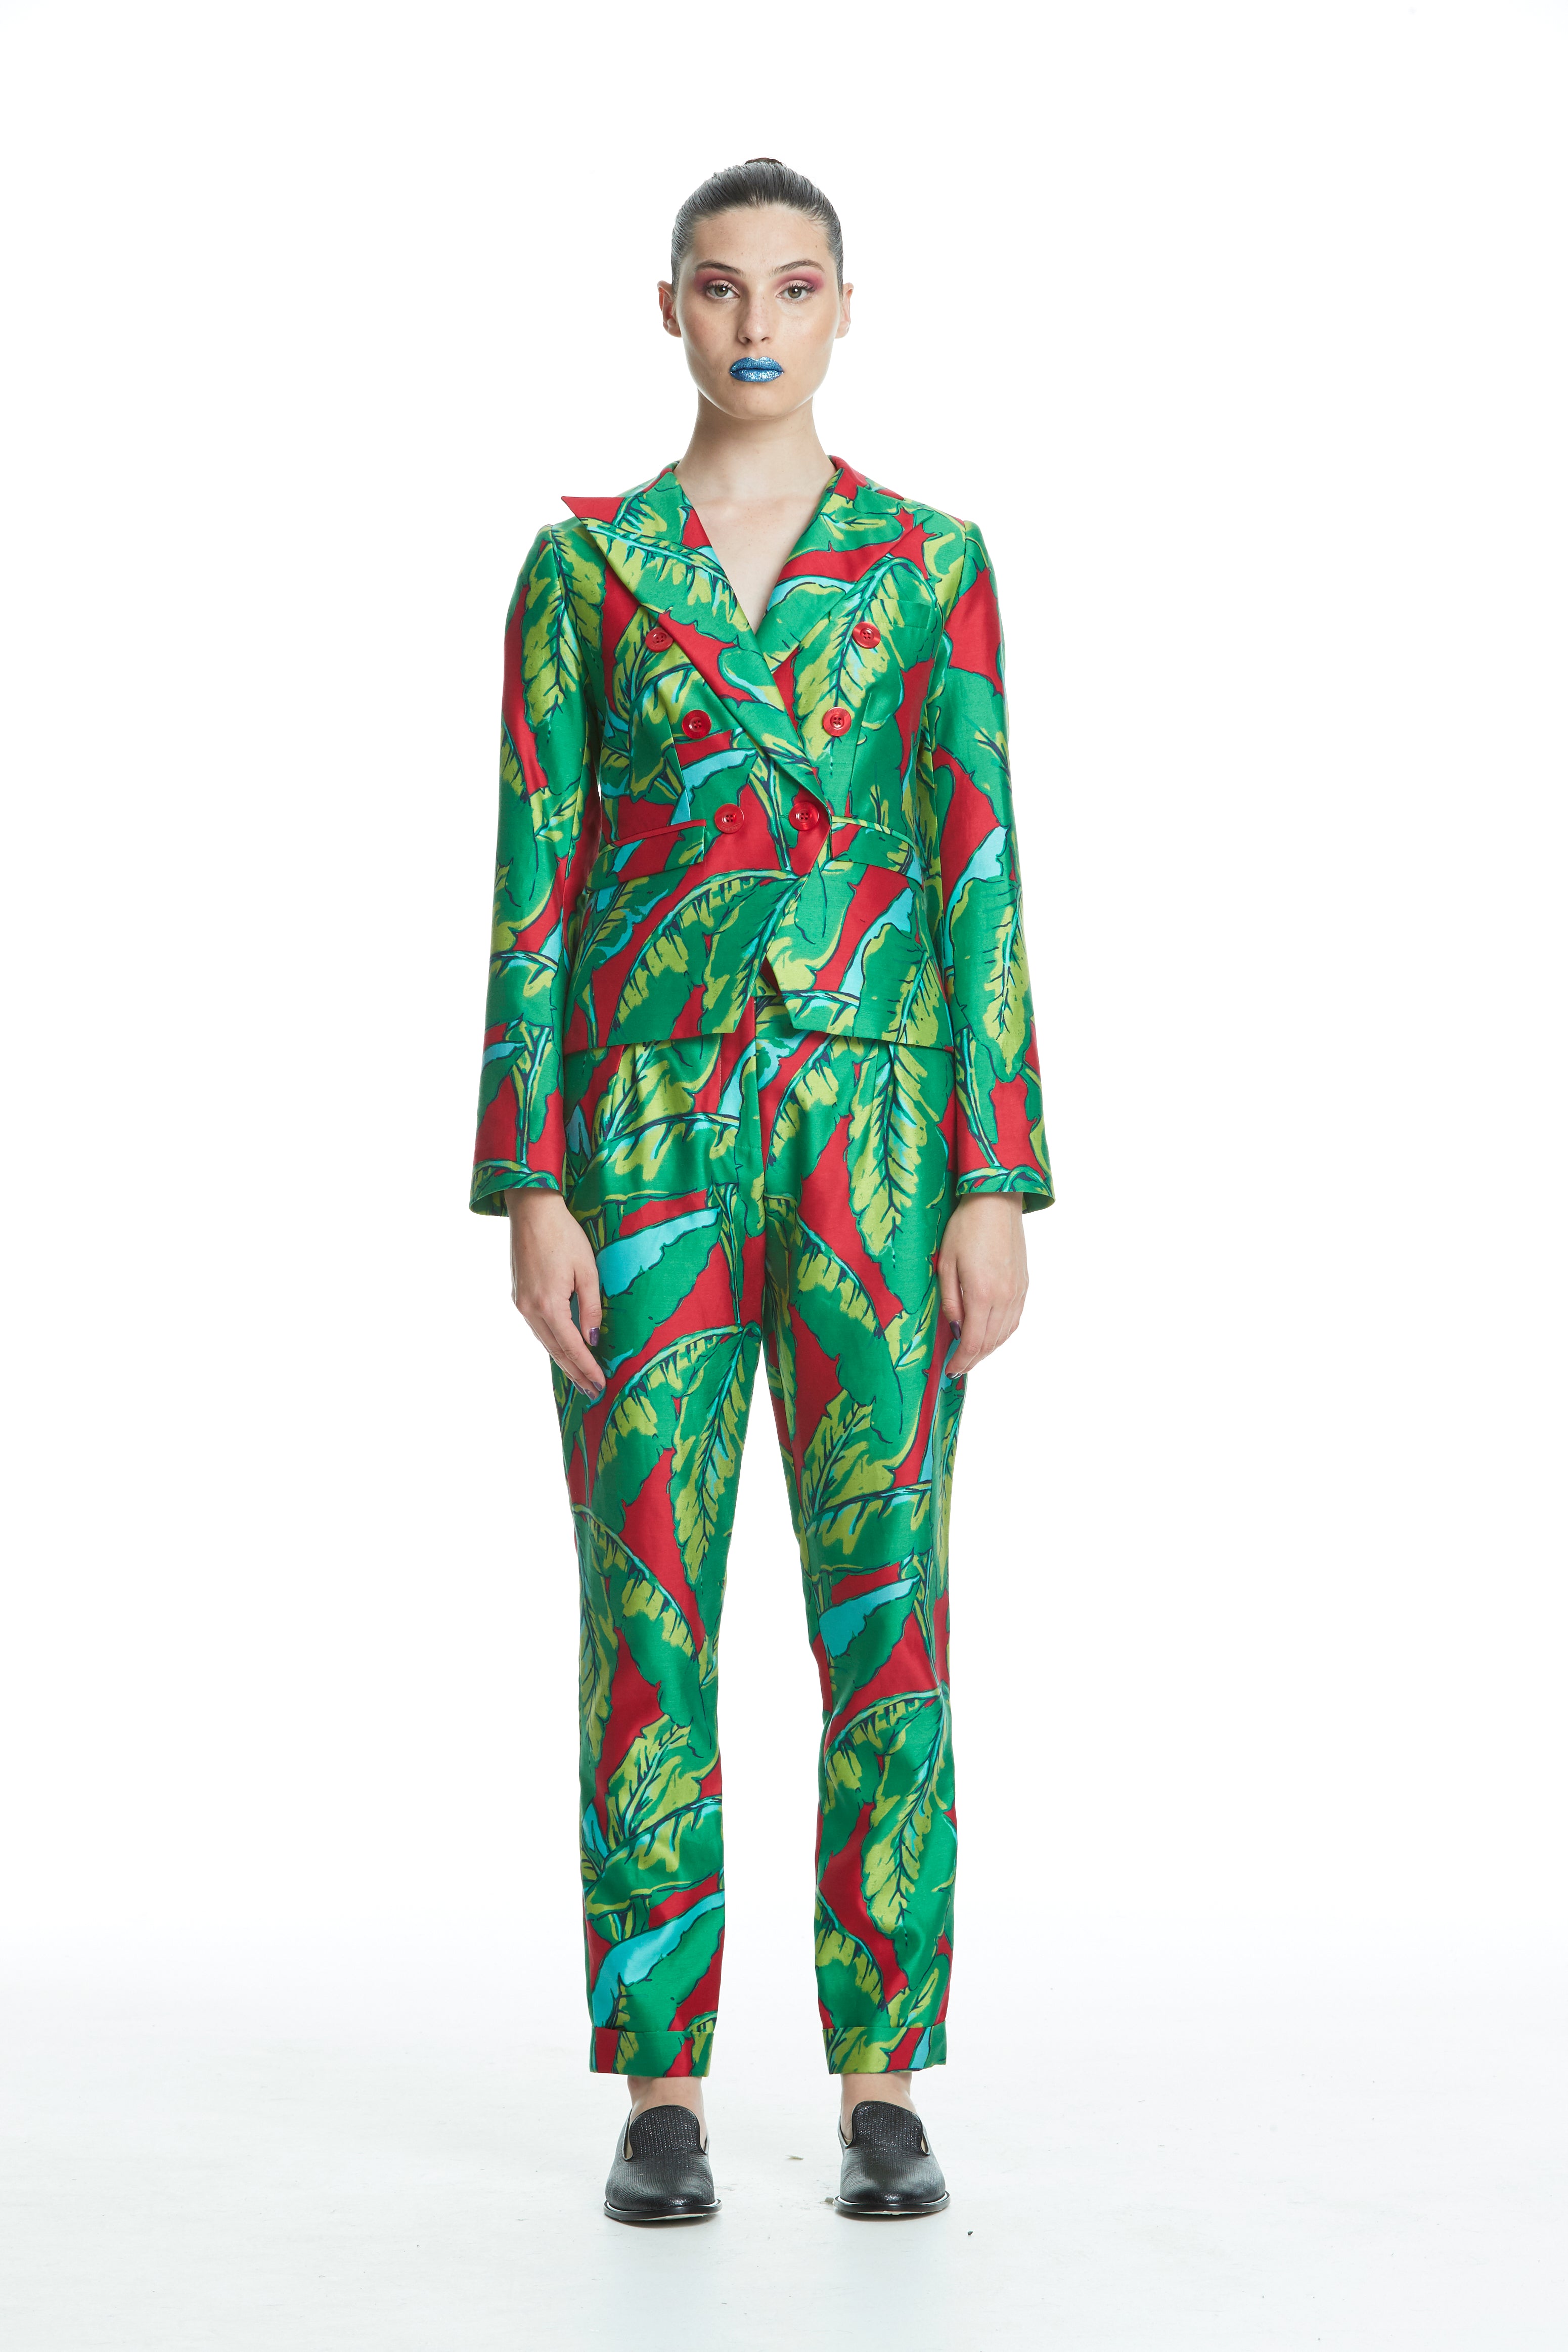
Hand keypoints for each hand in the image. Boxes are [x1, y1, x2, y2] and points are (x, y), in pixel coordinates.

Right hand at [506, 1189, 604, 1397]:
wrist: (531, 1211)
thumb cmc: (564, 1235)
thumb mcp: (587, 1270)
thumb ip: (590, 1307)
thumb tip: (593, 1338)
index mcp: (548, 1305)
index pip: (572, 1347)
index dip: (587, 1368)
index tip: (600, 1385)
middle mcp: (530, 1309)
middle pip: (556, 1350)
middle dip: (575, 1373)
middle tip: (592, 1393)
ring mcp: (521, 1304)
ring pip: (545, 1342)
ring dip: (563, 1361)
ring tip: (580, 1379)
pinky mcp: (518, 1296)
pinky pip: (538, 1328)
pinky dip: (552, 1343)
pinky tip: (562, 1351)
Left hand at [938, 1194, 1027, 1376]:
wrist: (996, 1202)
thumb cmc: (965, 1227)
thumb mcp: (946, 1263)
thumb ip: (950, 1300)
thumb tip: (956, 1329)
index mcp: (982, 1293)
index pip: (974, 1342)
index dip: (962, 1361)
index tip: (951, 1370)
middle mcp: (1005, 1297)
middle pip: (991, 1343)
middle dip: (973, 1359)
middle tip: (957, 1368)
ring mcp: (1018, 1292)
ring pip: (1005, 1334)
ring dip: (988, 1349)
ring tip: (971, 1355)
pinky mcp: (1024, 1284)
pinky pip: (1014, 1319)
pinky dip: (1002, 1334)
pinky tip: (990, 1335)